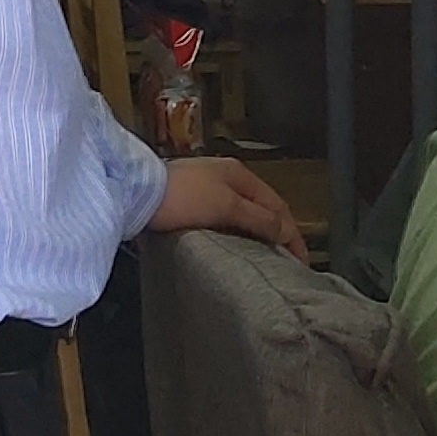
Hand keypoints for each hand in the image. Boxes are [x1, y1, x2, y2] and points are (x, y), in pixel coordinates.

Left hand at [151, 152, 309, 259]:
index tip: (302, 262)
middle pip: (261, 207)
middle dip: (277, 232)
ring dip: (256, 233)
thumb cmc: (183, 197)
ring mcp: (205, 187)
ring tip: (264, 259)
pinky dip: (235, 232)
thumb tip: (285, 231)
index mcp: (238, 173)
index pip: (277, 204)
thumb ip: (258, 218)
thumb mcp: (226, 206)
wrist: (135, 193)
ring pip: (242, 213)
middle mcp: (225, 176)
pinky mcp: (188, 201)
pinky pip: (222, 218)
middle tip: (286, 262)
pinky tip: (234, 247)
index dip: (292, 233)